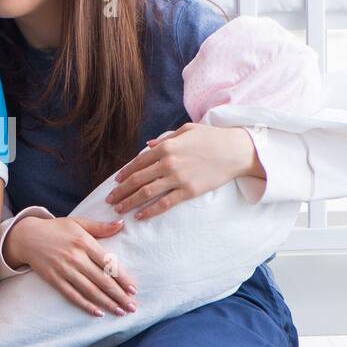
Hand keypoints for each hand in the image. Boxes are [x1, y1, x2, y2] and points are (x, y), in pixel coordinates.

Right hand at [5, 215, 138, 317]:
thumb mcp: (78, 223)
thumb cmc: (56, 229)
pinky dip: (85, 305)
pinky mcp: (54, 279)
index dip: (122, 278)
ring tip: (120, 311)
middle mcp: (75, 257)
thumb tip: (121, 224)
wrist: (26, 236)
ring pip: (89, 290)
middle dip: (119, 295)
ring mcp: (64, 270)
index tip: (133, 290)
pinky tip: (98, 312)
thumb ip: (100, 226)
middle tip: (132, 307)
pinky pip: (72, 295)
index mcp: (84, 242)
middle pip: (101, 280)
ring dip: (106, 302)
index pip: (108, 263)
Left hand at [106, 124, 258, 219]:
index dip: (125, 174)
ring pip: (146, 193)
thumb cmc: (212, 138)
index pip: (138, 163)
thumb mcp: (186, 130)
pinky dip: (150, 211)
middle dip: (121, 191)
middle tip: (110, 200)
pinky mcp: (188, 191)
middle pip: (137, 180)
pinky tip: (140, 216)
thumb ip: (165, 138)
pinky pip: (164, 204)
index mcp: (166, 146)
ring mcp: (178, 178)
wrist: (236, 151)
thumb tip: (148, 146)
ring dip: (129, 202)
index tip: (116, 182)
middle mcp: (168, 163)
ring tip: (119, 209)